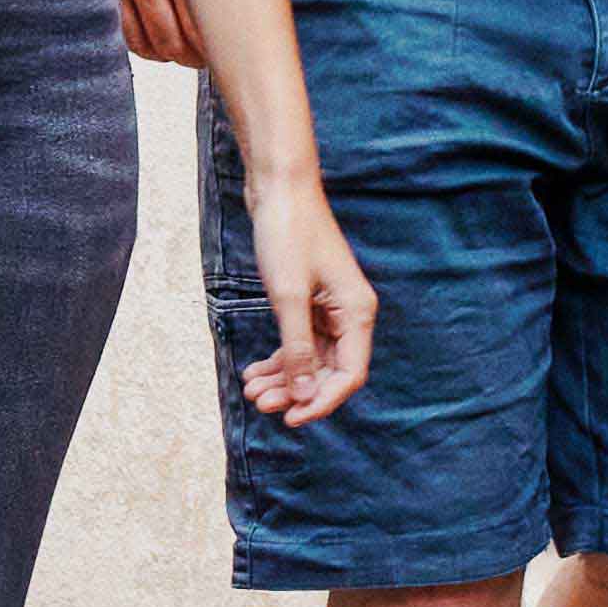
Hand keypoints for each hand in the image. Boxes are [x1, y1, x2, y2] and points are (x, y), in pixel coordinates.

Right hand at [104, 0, 211, 78]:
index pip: (207, 28)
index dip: (221, 50)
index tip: (231, 53)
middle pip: (179, 45)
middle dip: (197, 59)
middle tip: (209, 55)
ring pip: (153, 46)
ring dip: (171, 56)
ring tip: (184, 50)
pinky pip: (127, 32)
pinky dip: (144, 46)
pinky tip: (156, 40)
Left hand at [228, 176, 376, 428]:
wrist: (278, 188)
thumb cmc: (288, 233)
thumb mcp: (287, 295)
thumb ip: (296, 346)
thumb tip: (301, 392)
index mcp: (357, 313)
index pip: (349, 375)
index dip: (322, 401)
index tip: (291, 418)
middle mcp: (349, 314)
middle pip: (328, 370)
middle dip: (295, 391)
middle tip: (259, 404)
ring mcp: (328, 307)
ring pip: (309, 358)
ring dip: (283, 378)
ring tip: (250, 391)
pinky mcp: (309, 300)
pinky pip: (298, 341)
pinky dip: (278, 358)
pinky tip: (253, 372)